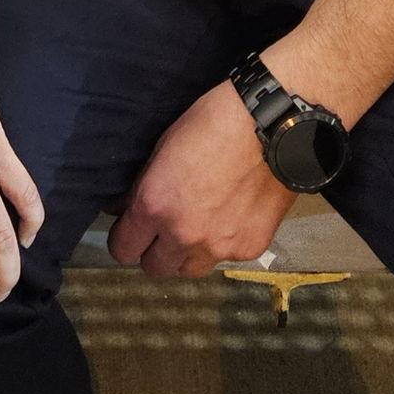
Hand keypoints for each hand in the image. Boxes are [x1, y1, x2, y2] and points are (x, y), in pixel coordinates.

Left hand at [108, 80, 296, 278]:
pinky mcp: (248, 249)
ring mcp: (218, 247)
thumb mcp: (163, 148)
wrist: (270, 127)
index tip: (131, 231)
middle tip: (164, 229)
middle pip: (155, 268)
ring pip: (190, 269)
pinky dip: (223, 242)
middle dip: (154, 251)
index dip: (124, 240)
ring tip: (198, 226)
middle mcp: (182, 235)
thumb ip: (143, 188)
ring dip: (187, 254)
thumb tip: (124, 208)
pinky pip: (226, 257)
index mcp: (154, 207)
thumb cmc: (211, 124)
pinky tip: (232, 214)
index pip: (123, 250)